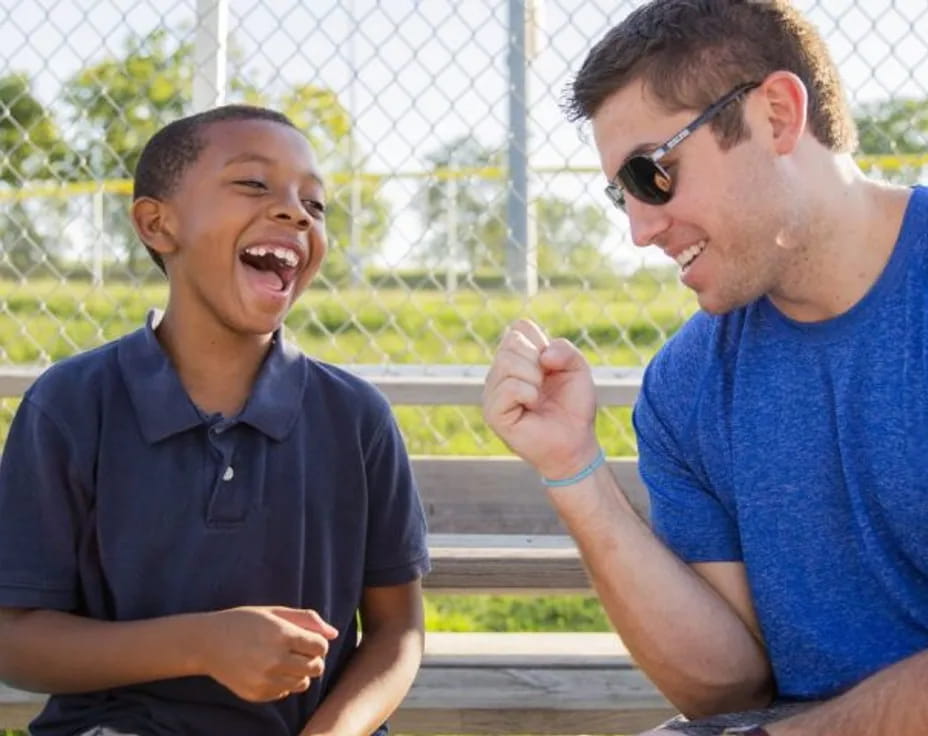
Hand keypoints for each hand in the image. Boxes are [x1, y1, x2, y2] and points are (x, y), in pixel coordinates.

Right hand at [196, 606, 338, 701]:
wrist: (207, 643)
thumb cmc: (245, 622)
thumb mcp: (275, 612)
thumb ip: (307, 619)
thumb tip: (333, 634)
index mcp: (282, 635)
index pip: (320, 646)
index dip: (317, 642)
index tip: (306, 639)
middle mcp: (275, 659)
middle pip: (316, 667)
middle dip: (313, 659)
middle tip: (299, 652)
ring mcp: (265, 679)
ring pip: (303, 684)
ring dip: (300, 673)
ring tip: (286, 662)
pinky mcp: (257, 694)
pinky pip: (284, 693)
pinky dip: (283, 684)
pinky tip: (270, 671)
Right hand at [482, 319, 598, 478]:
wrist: (575, 444)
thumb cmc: (573, 407)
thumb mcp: (578, 369)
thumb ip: (565, 349)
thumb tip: (543, 355)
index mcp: (515, 359)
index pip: (519, 328)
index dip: (542, 342)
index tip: (552, 366)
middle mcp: (498, 373)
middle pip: (512, 342)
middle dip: (538, 360)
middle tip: (546, 384)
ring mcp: (492, 393)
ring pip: (508, 362)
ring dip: (534, 378)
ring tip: (539, 397)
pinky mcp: (493, 413)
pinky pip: (509, 386)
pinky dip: (529, 393)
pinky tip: (533, 406)